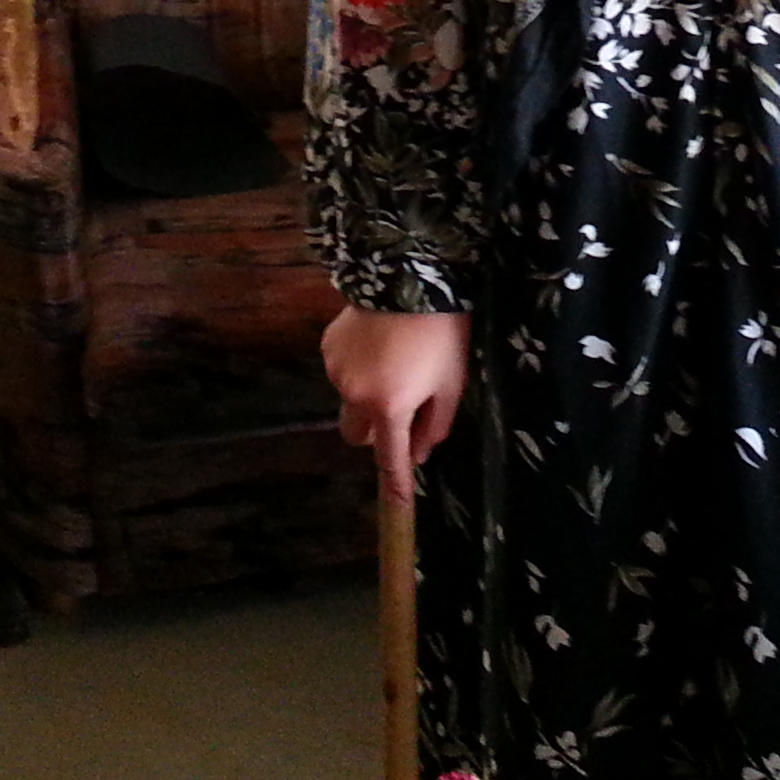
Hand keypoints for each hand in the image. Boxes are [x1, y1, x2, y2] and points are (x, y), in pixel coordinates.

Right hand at [321, 306, 468, 501]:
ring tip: (394, 360)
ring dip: (367, 394)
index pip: (390, 458)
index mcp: (390, 407)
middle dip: (374, 432)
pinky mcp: (327, 346)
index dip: (395, 483)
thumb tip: (421, 454)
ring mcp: (336, 370)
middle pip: (356, 435)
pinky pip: (342, 370)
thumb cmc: (442, 332)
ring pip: (349, 400)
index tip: (397, 504)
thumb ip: (436, 424)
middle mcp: (355, 395)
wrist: (409, 274)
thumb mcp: (452, 382)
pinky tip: (377, 342)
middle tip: (399, 409)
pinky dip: (357, 367)